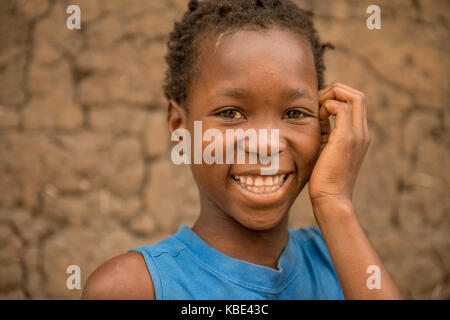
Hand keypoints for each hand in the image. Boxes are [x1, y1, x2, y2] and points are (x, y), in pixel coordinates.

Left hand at [309, 83, 369, 205]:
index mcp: (360, 136)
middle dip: (336, 91)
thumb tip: (318, 117)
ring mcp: (357, 135)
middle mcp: (362, 133)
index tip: (319, 107)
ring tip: (317, 110)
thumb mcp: (327, 150)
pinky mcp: (346, 138)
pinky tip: (317, 119)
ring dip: (331, 96)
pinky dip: (327, 106)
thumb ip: (327, 132)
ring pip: (354, 96)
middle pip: (358, 95)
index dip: (337, 97)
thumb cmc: (325, 179)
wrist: (331, 198)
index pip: (356, 103)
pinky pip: (340, 108)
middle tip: (317, 103)